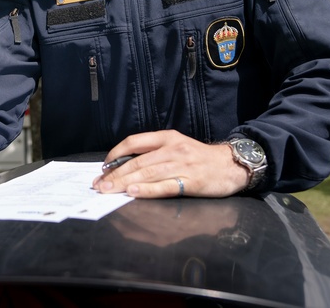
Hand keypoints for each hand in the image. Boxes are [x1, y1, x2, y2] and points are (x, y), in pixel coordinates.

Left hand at [92, 130, 248, 197]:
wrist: (231, 165)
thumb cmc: (200, 159)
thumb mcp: (177, 146)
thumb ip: (155, 153)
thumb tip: (126, 166)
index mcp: (167, 137)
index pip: (135, 141)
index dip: (116, 154)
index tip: (104, 167)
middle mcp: (173, 149)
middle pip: (137, 161)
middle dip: (115, 174)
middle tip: (98, 185)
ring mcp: (182, 165)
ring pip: (147, 173)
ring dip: (124, 182)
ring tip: (108, 190)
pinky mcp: (191, 182)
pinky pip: (164, 186)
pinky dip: (147, 189)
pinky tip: (133, 192)